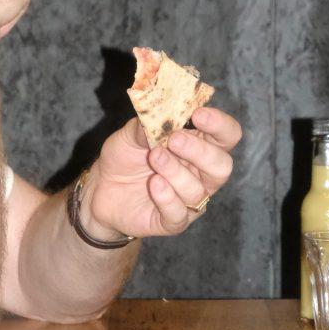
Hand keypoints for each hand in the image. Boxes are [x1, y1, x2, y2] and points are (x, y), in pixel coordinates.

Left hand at [82, 106, 240, 239]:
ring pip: (198, 190)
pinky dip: (167, 197)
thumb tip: (164, 108)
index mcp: (201, 145)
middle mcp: (202, 174)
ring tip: (154, 157)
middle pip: (223, 166)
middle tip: (174, 139)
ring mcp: (189, 199)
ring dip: (175, 171)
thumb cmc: (125, 157)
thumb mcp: (132, 133)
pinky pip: (179, 214)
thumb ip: (150, 122)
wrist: (101, 189)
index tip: (198, 114)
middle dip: (200, 151)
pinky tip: (153, 184)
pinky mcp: (173, 221)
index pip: (228, 135)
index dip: (220, 124)